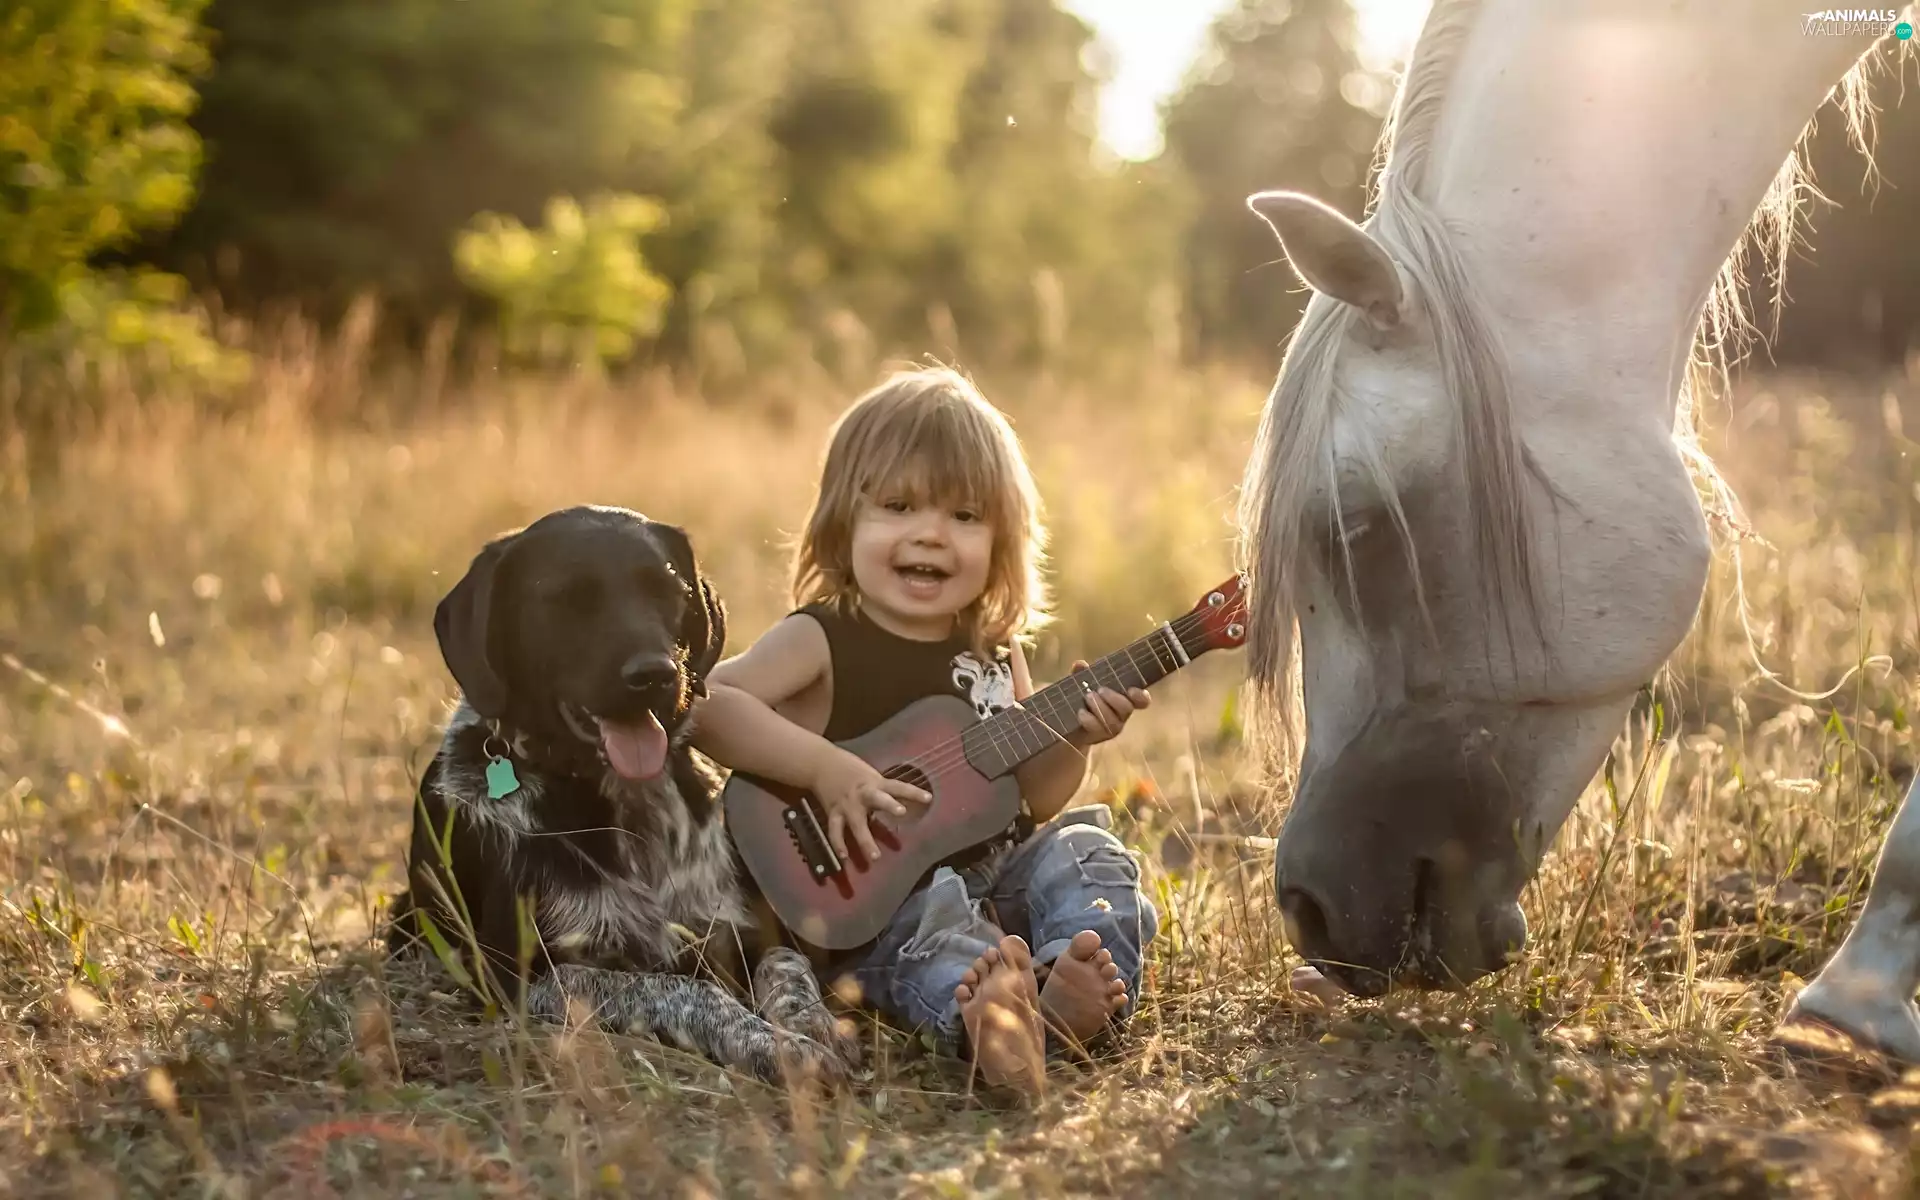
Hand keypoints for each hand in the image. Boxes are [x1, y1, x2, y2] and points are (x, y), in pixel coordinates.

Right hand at [808, 746, 930, 863]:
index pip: (898, 786)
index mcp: (874, 782)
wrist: (819, 763)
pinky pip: (835, 830)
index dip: (913, 792)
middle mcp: (862, 793)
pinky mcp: (833, 812)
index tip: (928, 798)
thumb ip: (883, 790)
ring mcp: (847, 804)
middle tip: (901, 812)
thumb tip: (903, 802)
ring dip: (865, 840)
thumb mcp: (870, 775)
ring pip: (856, 822)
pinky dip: (838, 844)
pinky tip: (844, 857)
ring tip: (875, 857)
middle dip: (889, 804)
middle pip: (877, 798)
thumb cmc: (849, 768)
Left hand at [1065, 659, 1149, 745]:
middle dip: (1114, 699)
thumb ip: (1081, 674)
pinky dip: (1089, 720)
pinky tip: (1081, 712)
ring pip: (1114, 722)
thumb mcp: (1080, 684)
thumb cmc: (1081, 698)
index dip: (1141, 696)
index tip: (1131, 690)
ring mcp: (1112, 728)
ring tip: (1087, 697)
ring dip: (1100, 708)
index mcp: (1124, 698)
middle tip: (1100, 690)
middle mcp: (1121, 715)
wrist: (1069, 723)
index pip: (1141, 700)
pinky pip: (1098, 731)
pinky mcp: (1100, 737)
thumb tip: (1080, 664)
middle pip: (1127, 709)